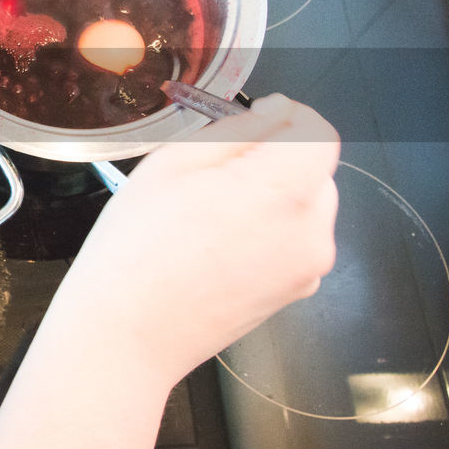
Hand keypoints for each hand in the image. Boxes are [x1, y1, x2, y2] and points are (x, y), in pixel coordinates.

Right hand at [70, 93, 340, 386]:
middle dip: (272, 158)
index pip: (319, 131)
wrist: (129, 335)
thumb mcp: (176, 161)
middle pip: (314, 168)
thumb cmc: (138, 251)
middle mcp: (311, 232)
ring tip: (207, 216)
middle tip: (209, 174)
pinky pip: (292, 240)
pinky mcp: (295, 292)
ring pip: (304, 204)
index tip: (251, 119)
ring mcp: (308, 269)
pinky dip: (265, 231)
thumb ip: (239, 126)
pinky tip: (216, 245)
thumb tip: (278, 113)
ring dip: (269, 195)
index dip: (285, 116)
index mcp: (285, 191)